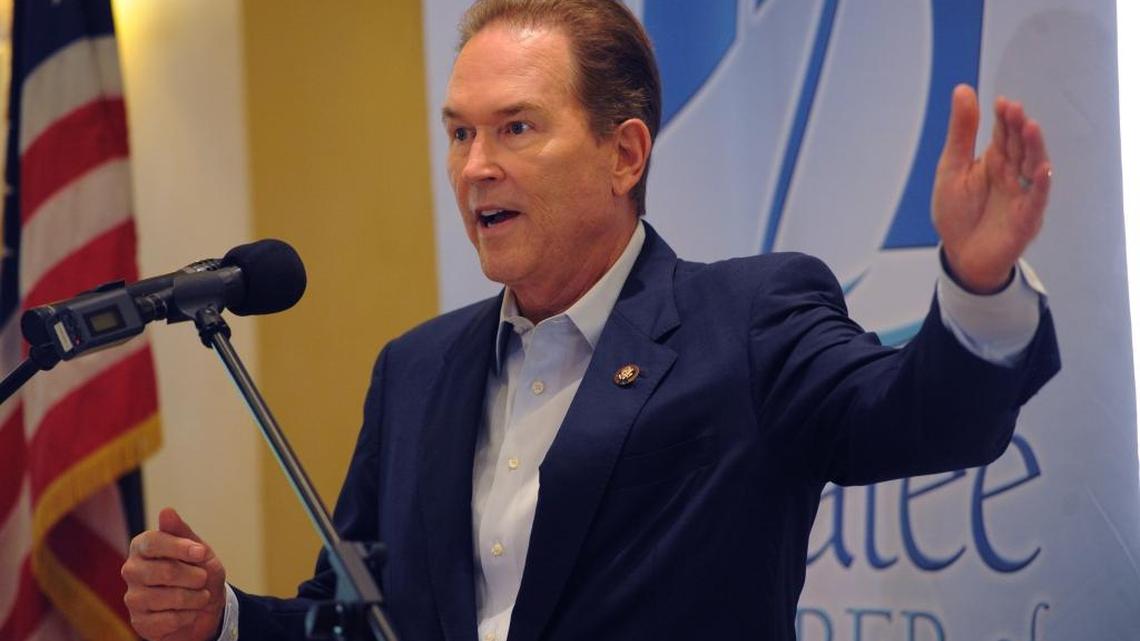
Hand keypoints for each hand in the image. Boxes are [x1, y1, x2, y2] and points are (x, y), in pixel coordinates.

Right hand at [121, 508, 226, 640]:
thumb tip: (166, 511)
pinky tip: (189, 612)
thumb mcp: (198, 551)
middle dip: (194, 576)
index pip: (153, 542)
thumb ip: (182, 533)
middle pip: (164, 571)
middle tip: (203, 578)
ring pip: (168, 597)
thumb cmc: (198, 574)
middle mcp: (131, 570)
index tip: (201, 553)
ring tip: (201, 596)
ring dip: (195, 598)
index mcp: (142, 547)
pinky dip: (188, 615)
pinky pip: (168, 620)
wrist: (205, 609)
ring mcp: (133, 598)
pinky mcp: (139, 622)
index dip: (179, 547)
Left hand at [932, 84, 1051, 292]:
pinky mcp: (1026, 218)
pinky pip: (1036, 199)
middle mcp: (1012, 174)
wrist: (961, 255)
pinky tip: (1041, 168)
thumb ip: (961, 133)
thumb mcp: (952, 168)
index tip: (1001, 102)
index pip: (1003, 134)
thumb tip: (963, 90)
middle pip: (1019, 147)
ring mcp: (1021, 195)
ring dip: (1033, 148)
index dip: (1003, 118)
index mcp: (994, 160)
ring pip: (1032, 167)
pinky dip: (1040, 184)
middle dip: (1017, 128)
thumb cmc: (957, 212)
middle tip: (1014, 110)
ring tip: (1030, 128)